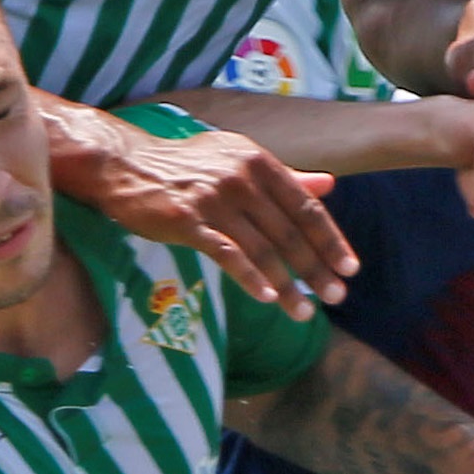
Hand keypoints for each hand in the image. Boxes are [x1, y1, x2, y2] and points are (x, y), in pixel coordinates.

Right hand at [62, 107, 353, 307]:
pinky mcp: (187, 220)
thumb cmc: (186, 166)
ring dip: (287, 283)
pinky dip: (250, 278)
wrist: (125, 165)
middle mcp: (241, 177)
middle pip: (288, 231)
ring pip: (261, 248)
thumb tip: (330, 185)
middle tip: (336, 296)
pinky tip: (267, 298)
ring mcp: (214, 198)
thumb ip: (285, 176)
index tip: (349, 267)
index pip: (305, 206)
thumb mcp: (238, 161)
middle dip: (315, 268)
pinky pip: (226, 253)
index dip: (330, 239)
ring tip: (304, 312)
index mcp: (259, 162)